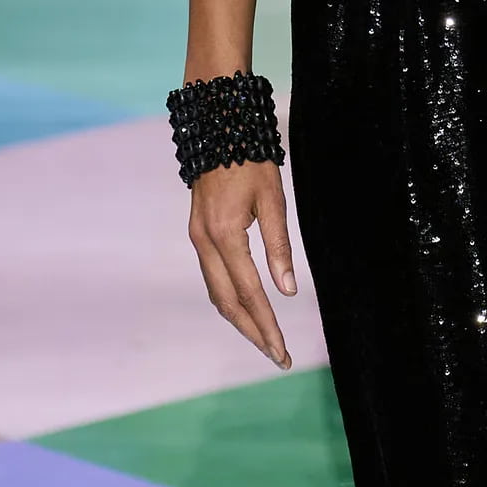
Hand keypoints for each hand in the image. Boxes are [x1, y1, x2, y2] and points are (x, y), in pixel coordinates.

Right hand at [188, 159, 296, 368]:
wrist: (217, 129)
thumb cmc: (250, 161)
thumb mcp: (273, 199)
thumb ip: (280, 245)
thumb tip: (288, 290)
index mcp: (225, 235)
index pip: (250, 293)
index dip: (267, 326)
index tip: (282, 351)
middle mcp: (205, 242)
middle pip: (228, 303)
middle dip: (253, 333)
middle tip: (279, 357)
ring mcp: (197, 239)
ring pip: (216, 293)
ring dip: (240, 320)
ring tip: (265, 340)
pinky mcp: (198, 234)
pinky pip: (212, 277)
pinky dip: (230, 300)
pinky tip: (246, 310)